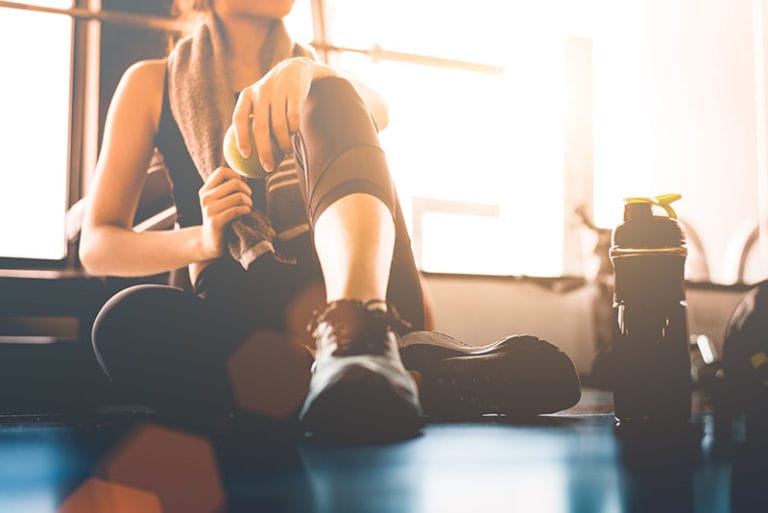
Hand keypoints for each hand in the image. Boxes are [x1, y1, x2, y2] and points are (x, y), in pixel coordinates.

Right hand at [198, 167, 252, 260]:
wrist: (210, 243)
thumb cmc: (221, 219)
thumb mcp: (220, 201)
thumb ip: (227, 188)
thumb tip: (243, 175)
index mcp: (205, 190)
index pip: (222, 171)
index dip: (236, 176)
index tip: (241, 188)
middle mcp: (205, 198)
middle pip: (234, 183)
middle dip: (247, 190)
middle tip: (248, 199)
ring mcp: (209, 210)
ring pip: (238, 196)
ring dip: (248, 202)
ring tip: (247, 208)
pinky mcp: (216, 222)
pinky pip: (237, 209)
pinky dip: (246, 210)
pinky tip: (246, 213)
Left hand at [232, 57, 338, 171]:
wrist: (294, 70)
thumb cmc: (273, 96)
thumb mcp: (258, 102)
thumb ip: (251, 123)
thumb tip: (243, 157)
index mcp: (247, 95)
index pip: (239, 118)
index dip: (241, 137)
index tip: (246, 156)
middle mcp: (260, 92)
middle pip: (260, 127)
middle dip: (264, 151)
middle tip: (268, 167)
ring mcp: (278, 91)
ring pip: (279, 125)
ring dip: (284, 144)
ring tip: (286, 154)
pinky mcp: (295, 91)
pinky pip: (294, 117)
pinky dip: (294, 129)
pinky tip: (294, 136)